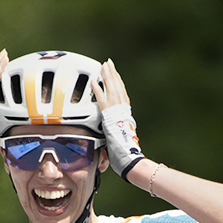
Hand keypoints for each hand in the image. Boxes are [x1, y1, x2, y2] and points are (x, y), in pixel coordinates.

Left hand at [91, 59, 145, 180]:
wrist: (129, 158)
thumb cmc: (126, 157)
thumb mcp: (119, 144)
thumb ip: (114, 139)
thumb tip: (109, 146)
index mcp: (126, 117)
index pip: (123, 97)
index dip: (119, 85)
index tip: (115, 76)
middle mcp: (123, 112)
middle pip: (118, 89)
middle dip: (113, 75)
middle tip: (108, 63)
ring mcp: (117, 113)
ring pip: (112, 90)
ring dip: (107, 76)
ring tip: (103, 65)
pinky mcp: (110, 117)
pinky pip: (102, 100)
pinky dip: (98, 90)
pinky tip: (93, 81)